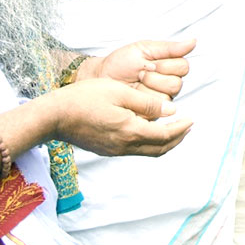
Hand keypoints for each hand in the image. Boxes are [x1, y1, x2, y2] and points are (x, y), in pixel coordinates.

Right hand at [50, 78, 192, 156]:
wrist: (52, 116)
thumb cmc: (84, 98)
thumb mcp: (119, 92)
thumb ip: (147, 103)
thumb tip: (171, 110)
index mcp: (130, 131)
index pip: (165, 135)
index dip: (181, 128)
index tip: (192, 118)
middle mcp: (124, 146)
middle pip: (160, 148)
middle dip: (177, 138)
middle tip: (188, 126)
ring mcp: (114, 150)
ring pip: (148, 151)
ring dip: (165, 142)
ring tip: (174, 128)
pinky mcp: (106, 150)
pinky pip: (135, 150)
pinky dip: (150, 142)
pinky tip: (150, 129)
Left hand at [84, 39, 194, 99]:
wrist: (100, 78)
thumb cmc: (120, 63)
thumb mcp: (143, 49)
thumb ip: (169, 48)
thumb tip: (193, 41)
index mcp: (169, 67)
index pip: (183, 67)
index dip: (165, 65)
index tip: (148, 63)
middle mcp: (168, 84)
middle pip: (177, 83)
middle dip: (155, 77)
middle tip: (139, 74)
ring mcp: (161, 99)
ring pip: (168, 96)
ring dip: (149, 88)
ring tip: (136, 84)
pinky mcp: (152, 113)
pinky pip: (158, 109)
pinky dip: (143, 100)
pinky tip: (134, 95)